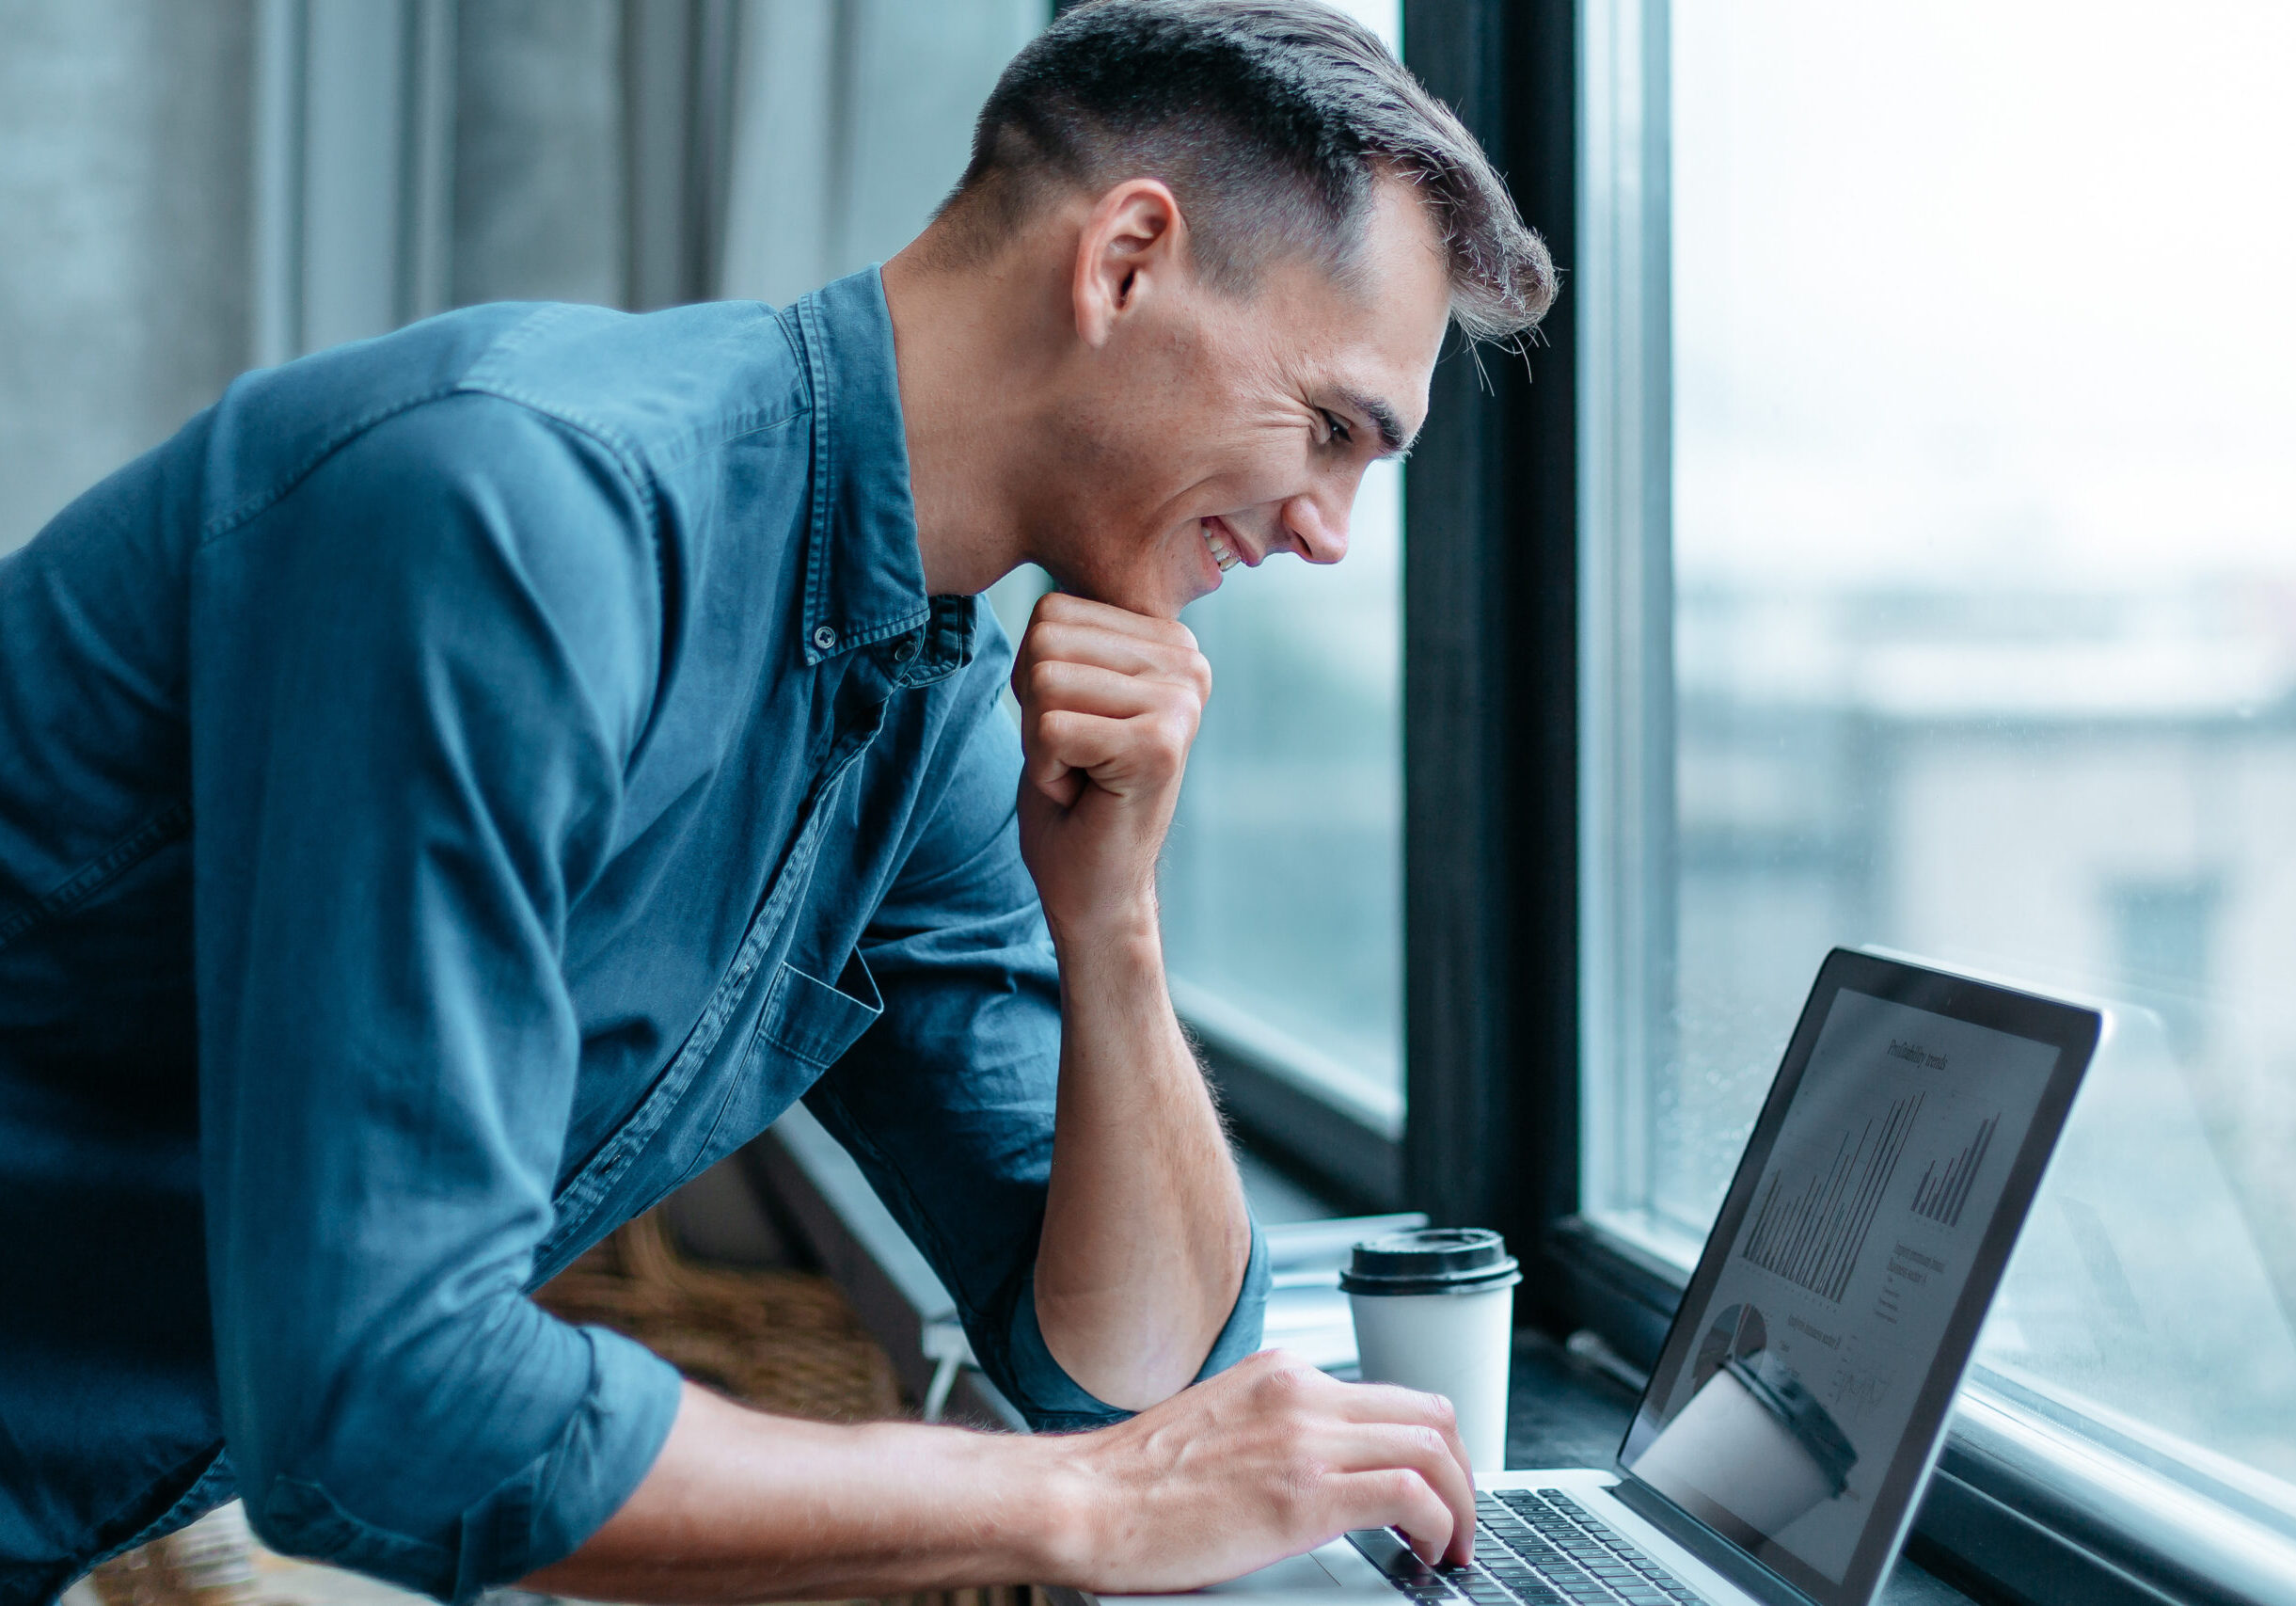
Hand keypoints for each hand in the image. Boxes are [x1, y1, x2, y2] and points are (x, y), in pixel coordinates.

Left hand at [1010, 591, 1209, 942]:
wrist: (1097, 886)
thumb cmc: (1075, 794)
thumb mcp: (1067, 695)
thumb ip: (1068, 639)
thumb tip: (1047, 596)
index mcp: (1170, 642)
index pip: (1053, 611)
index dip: (1037, 678)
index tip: (1075, 729)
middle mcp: (1189, 663)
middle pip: (1046, 641)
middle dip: (1036, 709)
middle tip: (1075, 757)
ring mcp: (1180, 703)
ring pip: (1045, 682)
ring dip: (1040, 741)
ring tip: (1082, 772)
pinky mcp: (1159, 746)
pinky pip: (1049, 728)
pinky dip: (1045, 769)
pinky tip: (1083, 792)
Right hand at [1046, 1350, 1478, 1592]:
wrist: (1081, 1500)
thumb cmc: (1129, 1483)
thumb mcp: (1216, 1426)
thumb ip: (1270, 1432)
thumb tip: (1308, 1470)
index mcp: (1280, 1374)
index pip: (1387, 1396)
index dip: (1427, 1447)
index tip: (1433, 1488)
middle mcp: (1301, 1392)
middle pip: (1427, 1413)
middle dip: (1461, 1470)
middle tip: (1458, 1519)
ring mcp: (1306, 1437)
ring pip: (1434, 1446)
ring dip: (1461, 1502)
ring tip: (1452, 1547)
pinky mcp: (1306, 1492)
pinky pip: (1411, 1495)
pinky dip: (1439, 1525)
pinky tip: (1426, 1556)